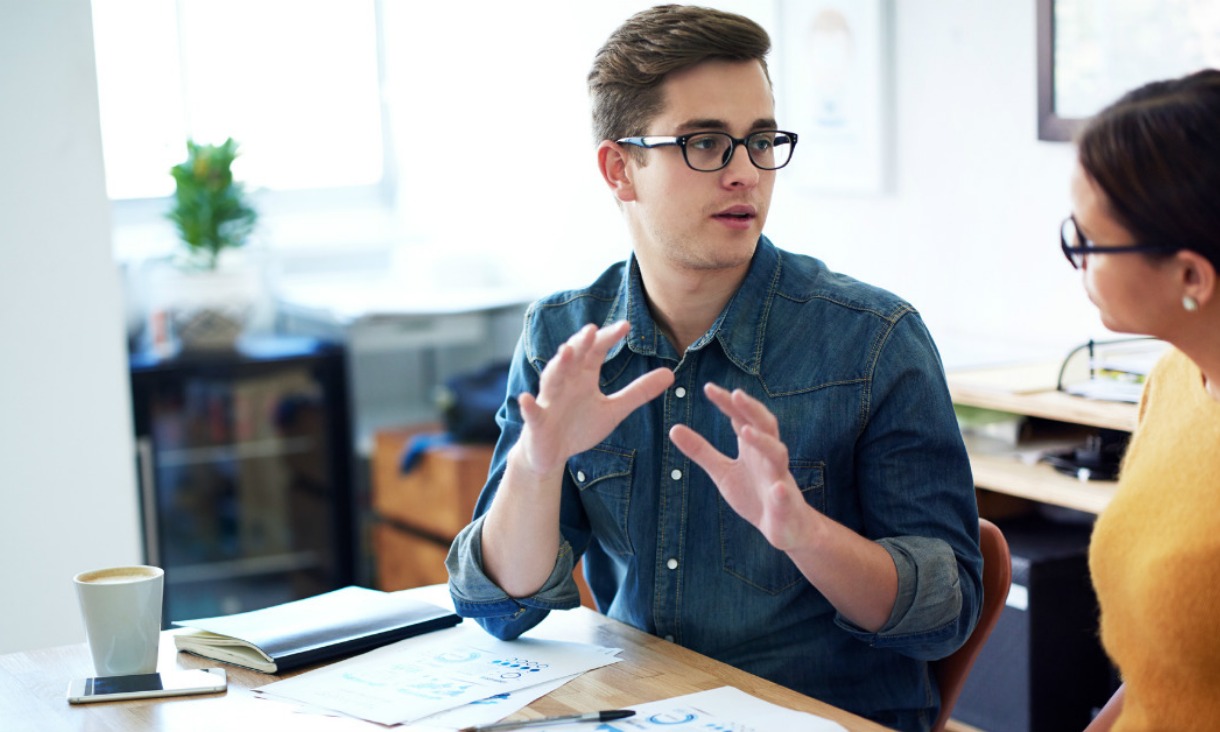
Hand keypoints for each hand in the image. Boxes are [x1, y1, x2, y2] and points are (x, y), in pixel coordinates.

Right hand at [516, 321, 673, 475]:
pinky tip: (526, 399)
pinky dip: (528, 405)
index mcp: (583, 377)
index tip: (626, 325)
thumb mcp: (614, 410)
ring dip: (557, 365)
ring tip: (565, 352)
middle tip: (593, 329)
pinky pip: (531, 412)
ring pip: (551, 379)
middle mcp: (565, 383)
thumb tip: (670, 373)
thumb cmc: (579, 426)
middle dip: (581, 344)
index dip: (608, 338)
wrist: (550, 453)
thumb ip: (638, 392)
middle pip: (573, 358)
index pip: (596, 352)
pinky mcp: (536, 421)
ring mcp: (548, 401)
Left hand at [669, 383, 816, 551]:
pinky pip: (785, 497)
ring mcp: (779, 479)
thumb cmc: (754, 495)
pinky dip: (782, 492)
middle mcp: (769, 457)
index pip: (741, 418)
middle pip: (764, 426)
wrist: (785, 527)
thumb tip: (674, 428)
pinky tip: (777, 489)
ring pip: (777, 454)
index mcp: (753, 448)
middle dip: (751, 409)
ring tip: (745, 432)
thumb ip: (701, 451)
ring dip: (764, 442)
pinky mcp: (786, 505)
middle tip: (735, 394)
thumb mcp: (723, 472)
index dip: (727, 403)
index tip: (709, 388)